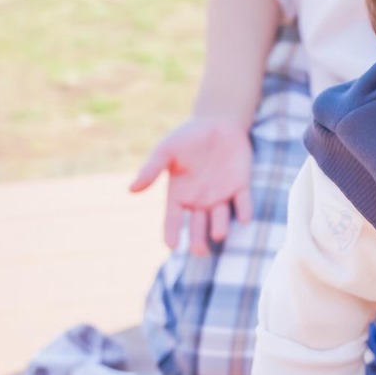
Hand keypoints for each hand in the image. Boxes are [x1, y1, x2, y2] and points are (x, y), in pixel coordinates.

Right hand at [130, 116, 253, 253]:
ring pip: (220, 218)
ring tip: (218, 234)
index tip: (171, 246)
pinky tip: (243, 219)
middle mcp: (200, 200)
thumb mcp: (166, 150)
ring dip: (220, 227)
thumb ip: (152, 169)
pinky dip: (244, 210)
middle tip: (200, 251)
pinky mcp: (241, 186)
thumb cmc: (187, 137)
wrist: (218, 122)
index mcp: (179, 194)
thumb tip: (131, 190)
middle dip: (199, 241)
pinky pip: (243, 202)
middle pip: (198, 227)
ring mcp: (221, 195)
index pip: (173, 219)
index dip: (171, 233)